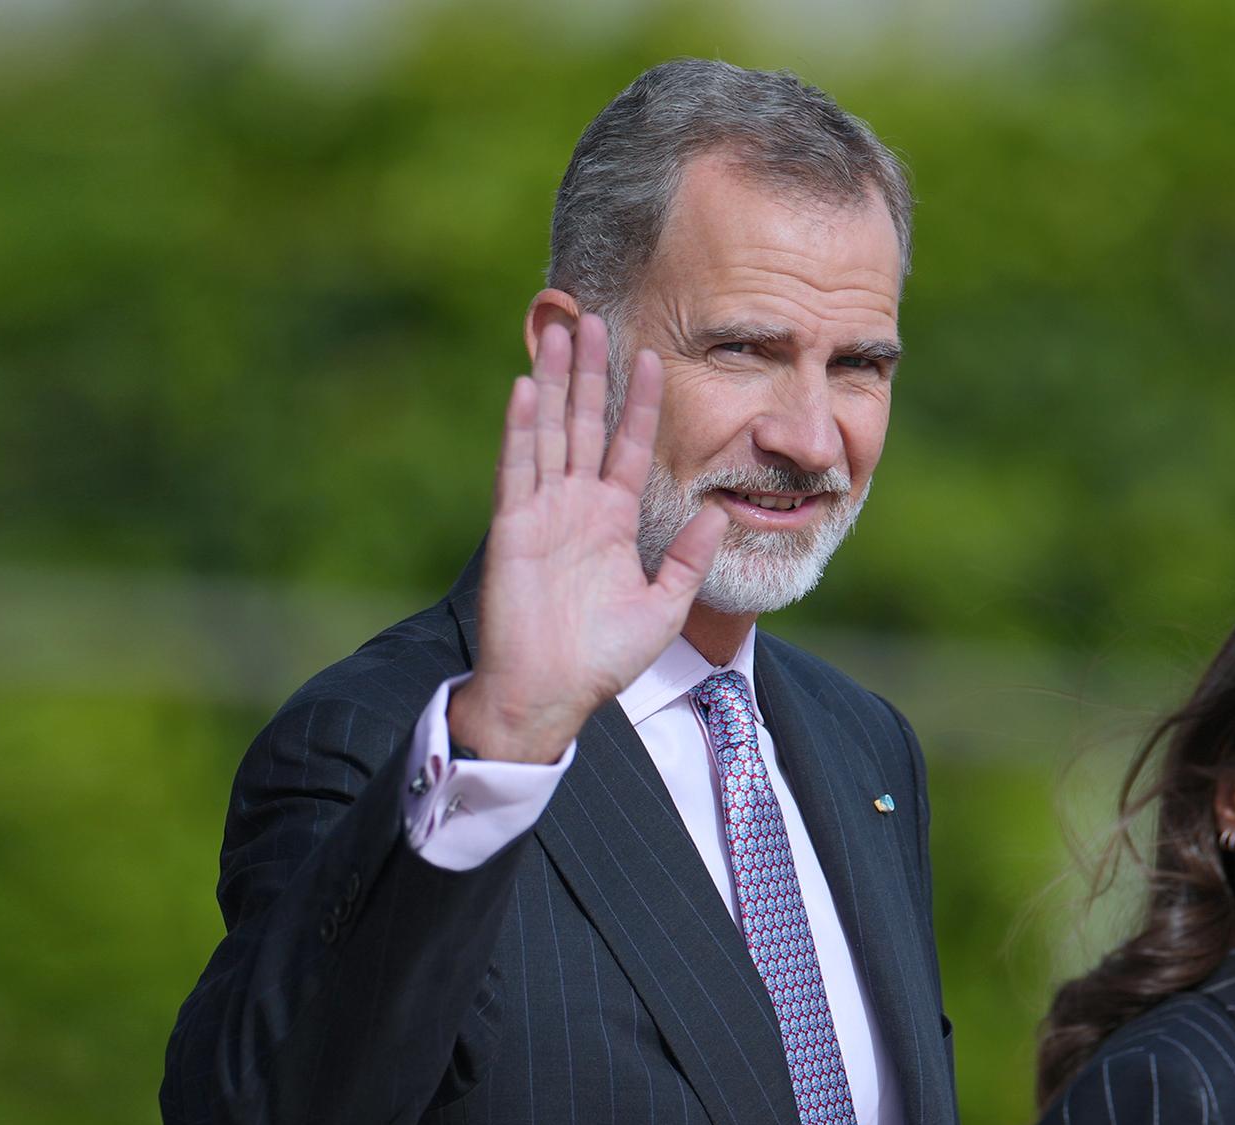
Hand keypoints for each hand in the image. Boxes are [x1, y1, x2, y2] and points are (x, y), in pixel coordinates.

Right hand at [449, 313, 725, 763]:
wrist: (551, 695)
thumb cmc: (603, 660)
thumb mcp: (664, 607)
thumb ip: (689, 558)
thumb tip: (721, 512)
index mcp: (613, 520)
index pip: (629, 446)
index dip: (639, 402)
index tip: (653, 356)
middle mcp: (576, 506)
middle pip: (584, 424)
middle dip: (590, 372)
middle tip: (593, 318)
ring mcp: (543, 512)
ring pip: (550, 432)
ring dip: (555, 383)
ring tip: (559, 331)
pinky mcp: (513, 528)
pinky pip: (519, 469)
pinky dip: (522, 429)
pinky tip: (527, 388)